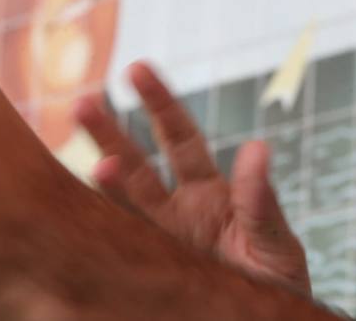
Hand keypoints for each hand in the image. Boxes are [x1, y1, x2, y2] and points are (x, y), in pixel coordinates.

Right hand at [75, 63, 310, 295]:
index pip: (180, 140)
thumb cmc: (276, 287)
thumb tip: (258, 146)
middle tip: (83, 103)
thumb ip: (261, 201)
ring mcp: (157, 244)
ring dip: (102, 180)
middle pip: (137, 164)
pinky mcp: (147, 273)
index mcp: (210, 195)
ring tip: (89, 160)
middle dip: (111, 133)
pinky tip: (78, 213)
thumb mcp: (276, 243)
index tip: (137, 69)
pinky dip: (98, 231)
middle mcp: (175, 214)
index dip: (159, 104)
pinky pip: (116, 249)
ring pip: (120, 205)